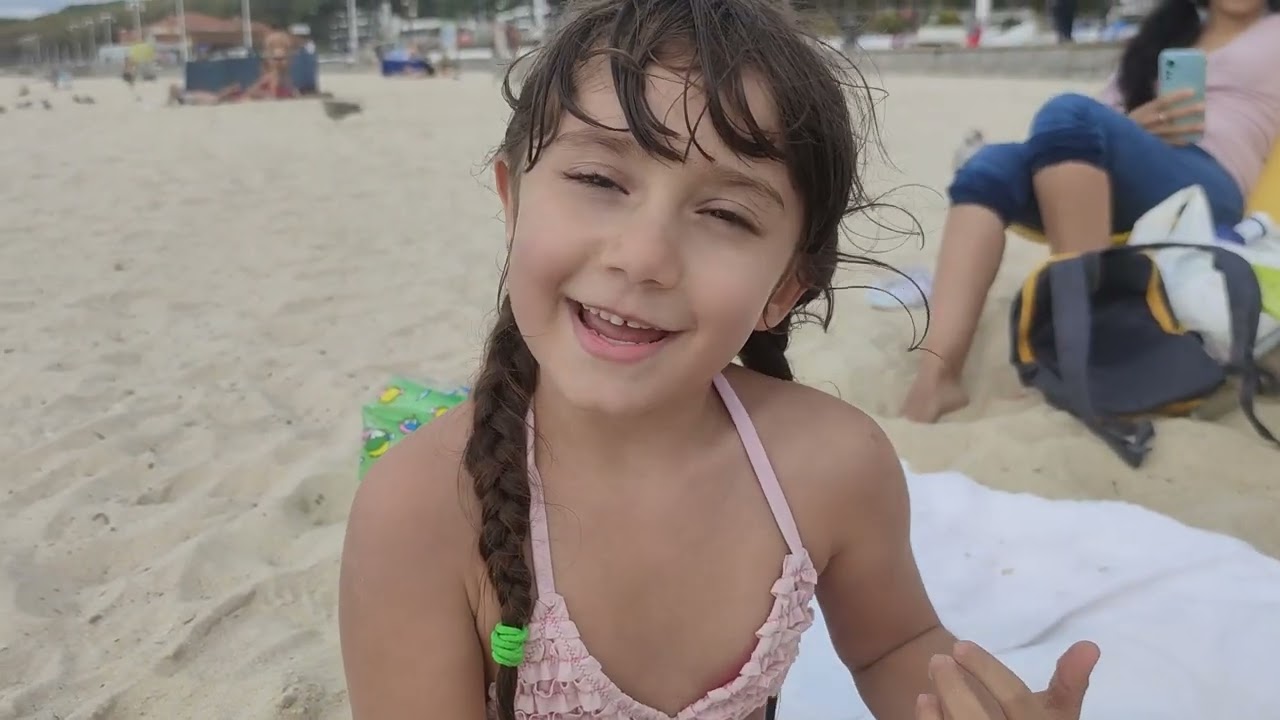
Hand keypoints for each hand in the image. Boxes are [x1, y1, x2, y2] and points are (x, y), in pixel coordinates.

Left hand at [916, 640, 1099, 719]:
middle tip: (938, 659)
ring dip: (940, 708)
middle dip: (954, 688)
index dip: (987, 671)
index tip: (960, 645)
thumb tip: (1089, 645)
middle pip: (977, 718)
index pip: (1015, 700)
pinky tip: (925, 703)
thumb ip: (1069, 684)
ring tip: (928, 686)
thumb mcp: (1058, 715)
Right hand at [1128, 89, 1204, 144]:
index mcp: (1143, 111)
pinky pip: (1166, 144)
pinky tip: (1189, 140)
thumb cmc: (1130, 124)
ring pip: (1171, 131)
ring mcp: (1149, 135)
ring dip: (1187, 128)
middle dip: (1187, 111)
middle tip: (1202, 106)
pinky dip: (1178, 142)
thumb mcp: (1138, 112)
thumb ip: (1153, 106)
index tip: (1192, 91)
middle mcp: (1147, 123)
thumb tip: (1170, 95)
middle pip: (1169, 115)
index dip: (1177, 96)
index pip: (1162, 101)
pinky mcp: (1150, 147)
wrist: (1113, 141)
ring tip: (1202, 125)